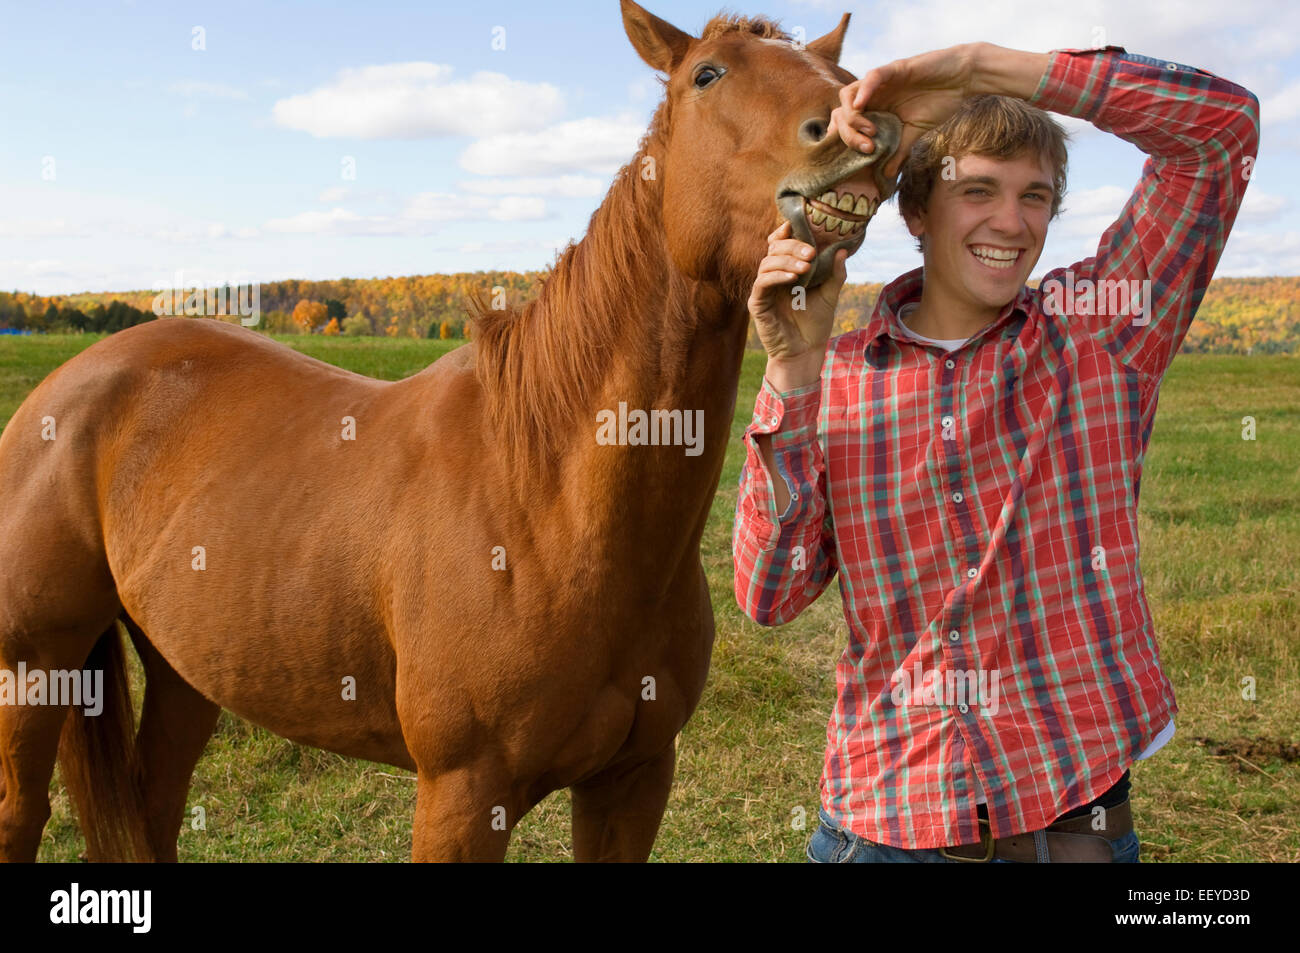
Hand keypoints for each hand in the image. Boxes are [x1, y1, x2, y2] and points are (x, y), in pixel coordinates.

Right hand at [748, 221, 847, 386]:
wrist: (805, 352)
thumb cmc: (815, 324)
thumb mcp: (830, 295)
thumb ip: (835, 273)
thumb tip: (842, 250)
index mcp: (787, 271)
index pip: (779, 244)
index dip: (784, 232)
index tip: (796, 225)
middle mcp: (773, 277)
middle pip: (773, 250)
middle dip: (792, 246)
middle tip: (811, 252)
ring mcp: (764, 290)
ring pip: (766, 263)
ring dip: (786, 260)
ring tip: (806, 266)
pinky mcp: (757, 304)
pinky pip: (762, 283)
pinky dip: (776, 276)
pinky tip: (792, 277)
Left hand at [829, 43, 982, 178]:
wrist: (962, 79)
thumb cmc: (939, 103)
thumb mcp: (915, 132)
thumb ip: (898, 150)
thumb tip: (886, 175)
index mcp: (874, 110)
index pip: (845, 123)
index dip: (842, 139)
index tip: (850, 158)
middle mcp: (872, 96)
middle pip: (842, 112)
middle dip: (848, 133)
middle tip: (867, 148)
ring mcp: (880, 82)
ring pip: (849, 95)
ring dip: (853, 116)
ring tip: (870, 130)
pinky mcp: (895, 69)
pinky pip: (872, 77)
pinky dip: (864, 90)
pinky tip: (861, 105)